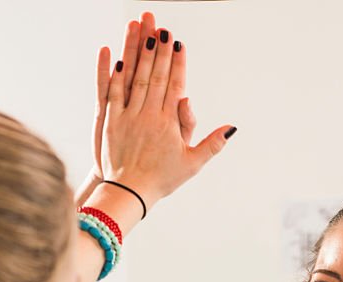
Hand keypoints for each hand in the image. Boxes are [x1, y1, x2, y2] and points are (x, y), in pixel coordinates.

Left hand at [100, 19, 233, 208]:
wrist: (129, 192)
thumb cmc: (162, 179)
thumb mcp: (192, 164)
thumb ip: (213, 144)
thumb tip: (232, 128)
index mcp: (169, 123)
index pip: (175, 86)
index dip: (178, 63)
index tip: (179, 44)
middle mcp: (149, 115)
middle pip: (156, 76)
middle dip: (159, 50)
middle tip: (162, 28)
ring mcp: (128, 117)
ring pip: (135, 79)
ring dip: (139, 54)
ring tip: (143, 33)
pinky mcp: (111, 121)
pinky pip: (112, 93)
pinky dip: (114, 75)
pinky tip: (118, 58)